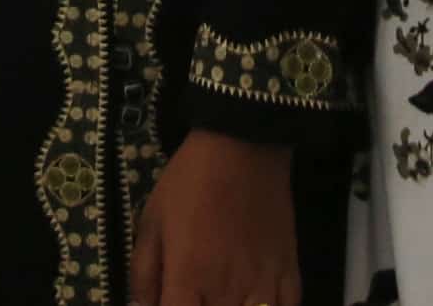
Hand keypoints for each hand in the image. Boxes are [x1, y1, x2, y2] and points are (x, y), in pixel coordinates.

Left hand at [128, 130, 298, 305]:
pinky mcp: (289, 271)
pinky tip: (259, 304)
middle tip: (194, 295)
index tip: (170, 301)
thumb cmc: (190, 180)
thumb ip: (143, 273)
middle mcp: (226, 289)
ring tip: (223, 299)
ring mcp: (262, 283)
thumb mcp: (152, 220)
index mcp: (189, 277)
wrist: (243, 144)